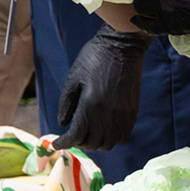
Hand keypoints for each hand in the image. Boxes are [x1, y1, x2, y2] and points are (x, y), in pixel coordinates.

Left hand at [53, 26, 150, 149]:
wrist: (123, 46)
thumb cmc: (95, 58)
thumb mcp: (73, 77)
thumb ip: (66, 103)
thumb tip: (63, 123)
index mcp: (90, 106)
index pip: (76, 136)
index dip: (64, 143)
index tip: (57, 143)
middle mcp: (108, 115)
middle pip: (92, 143)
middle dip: (79, 143)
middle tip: (72, 135)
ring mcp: (123, 115)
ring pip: (108, 144)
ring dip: (96, 142)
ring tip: (88, 133)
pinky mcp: (133, 112)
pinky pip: (122, 137)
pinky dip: (111, 139)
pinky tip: (104, 129)